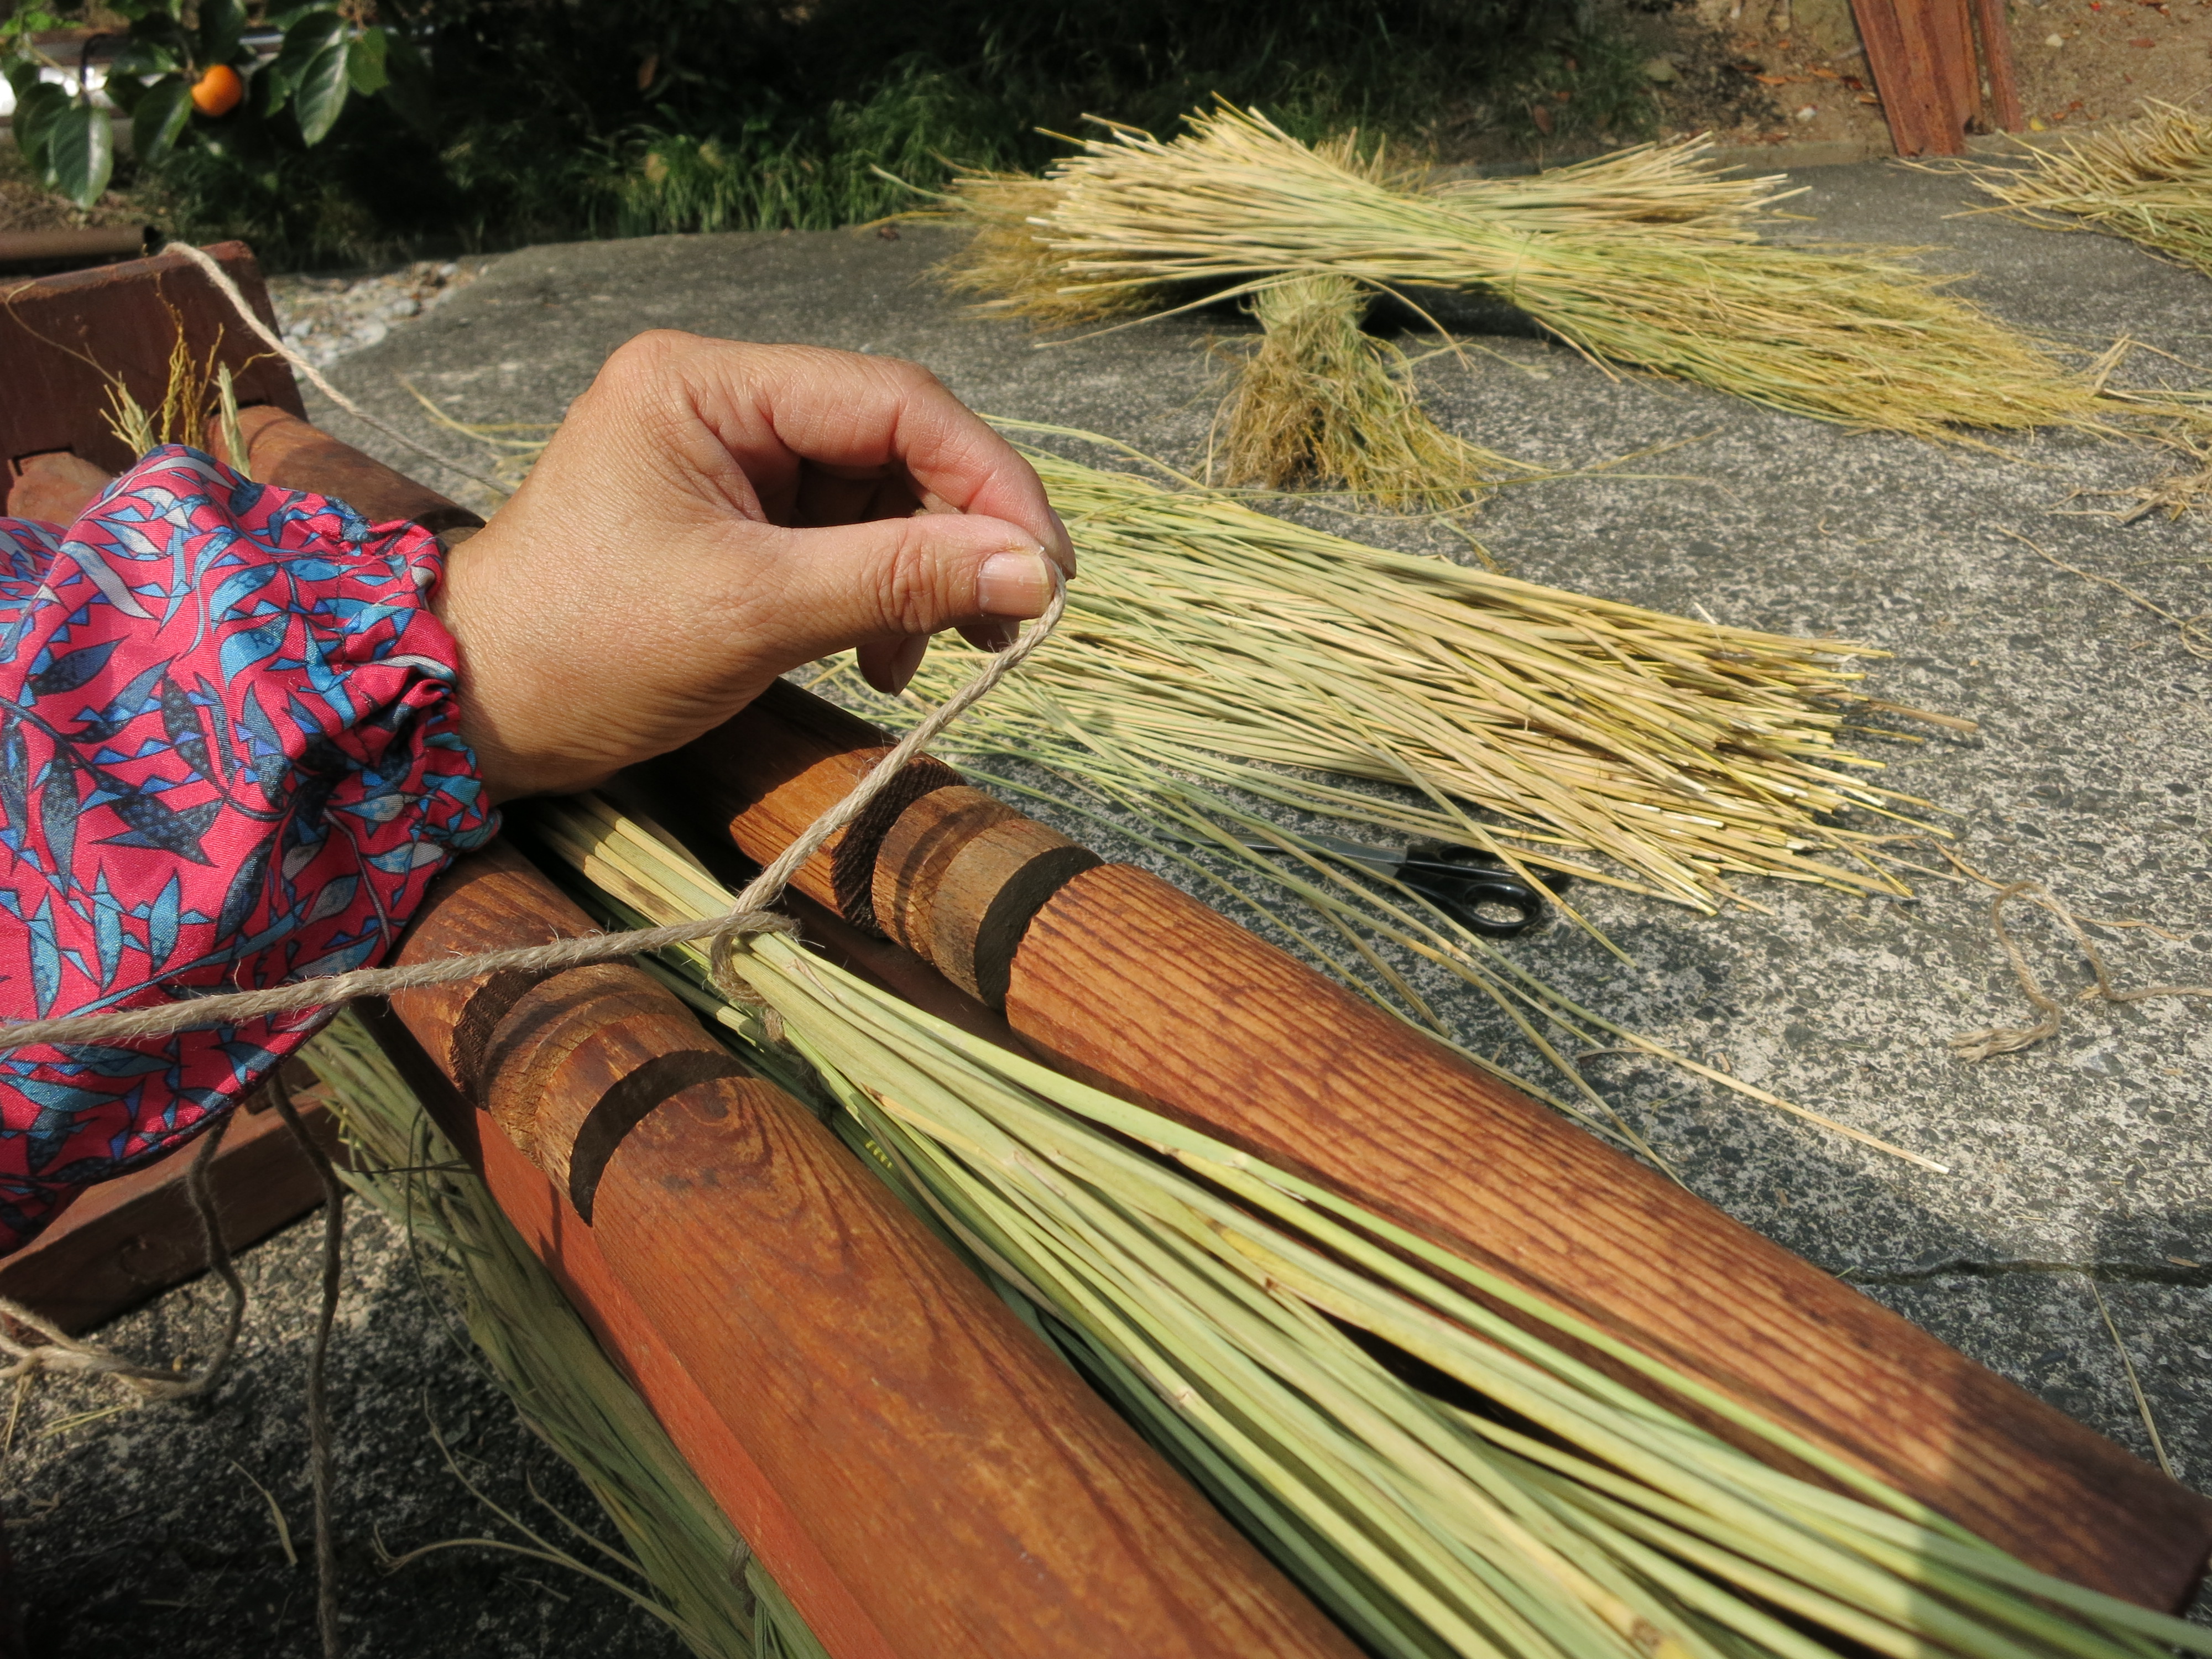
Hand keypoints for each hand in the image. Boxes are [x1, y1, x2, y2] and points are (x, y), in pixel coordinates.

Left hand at [431, 331, 1073, 802]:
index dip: (986, 479)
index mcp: (707, 384)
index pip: (893, 400)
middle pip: (892, 445)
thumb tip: (1038, 574)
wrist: (477, 717)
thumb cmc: (587, 651)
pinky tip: (878, 658)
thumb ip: (901, 580)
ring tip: (927, 659)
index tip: (1047, 566)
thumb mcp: (755, 612)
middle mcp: (722, 401)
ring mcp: (728, 460)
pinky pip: (841, 539)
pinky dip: (878, 597)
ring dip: (921, 578)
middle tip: (1010, 623)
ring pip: (877, 497)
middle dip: (957, 534)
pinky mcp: (734, 519)